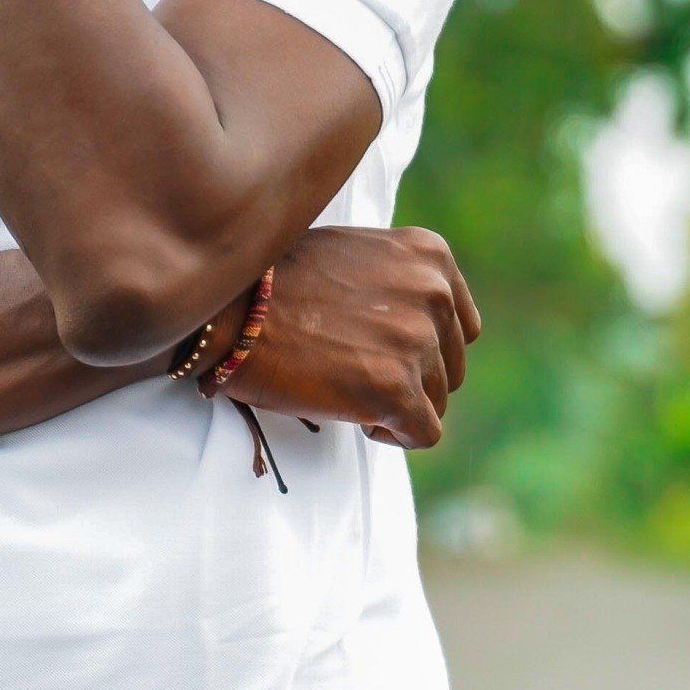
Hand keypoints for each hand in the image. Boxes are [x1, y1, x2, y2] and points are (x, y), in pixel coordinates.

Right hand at [229, 226, 480, 450]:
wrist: (229, 312)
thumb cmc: (274, 284)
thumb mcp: (352, 255)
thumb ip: (397, 282)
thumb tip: (416, 325)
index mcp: (428, 256)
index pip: (459, 324)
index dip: (421, 348)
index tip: (377, 350)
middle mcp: (433, 294)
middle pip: (450, 366)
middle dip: (408, 378)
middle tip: (351, 370)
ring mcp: (417, 342)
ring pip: (437, 402)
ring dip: (395, 405)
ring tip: (344, 386)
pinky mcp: (397, 389)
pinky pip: (423, 434)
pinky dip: (392, 434)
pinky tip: (353, 414)